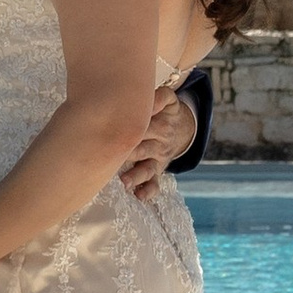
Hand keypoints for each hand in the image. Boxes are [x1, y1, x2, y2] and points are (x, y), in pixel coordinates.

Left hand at [117, 82, 196, 202]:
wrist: (181, 126)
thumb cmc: (162, 110)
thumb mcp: (167, 99)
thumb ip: (158, 97)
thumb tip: (145, 96)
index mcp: (160, 122)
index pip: (146, 124)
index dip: (133, 126)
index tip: (116, 129)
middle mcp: (160, 142)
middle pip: (143, 147)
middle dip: (128, 152)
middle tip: (110, 156)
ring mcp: (159, 159)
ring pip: (147, 168)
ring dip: (136, 175)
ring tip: (124, 182)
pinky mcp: (158, 171)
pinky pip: (155, 184)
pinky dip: (148, 191)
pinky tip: (139, 196)